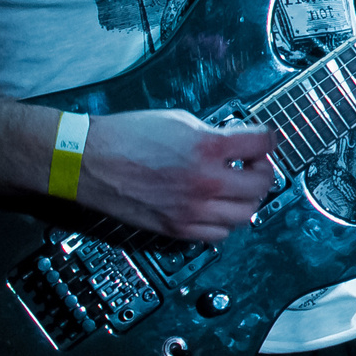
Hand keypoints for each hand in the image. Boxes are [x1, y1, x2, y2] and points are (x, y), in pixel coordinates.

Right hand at [71, 109, 278, 240]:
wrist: (87, 161)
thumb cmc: (125, 136)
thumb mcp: (178, 121)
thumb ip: (214, 135)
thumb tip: (236, 146)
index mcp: (207, 147)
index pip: (263, 144)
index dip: (268, 140)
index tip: (264, 142)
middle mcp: (205, 182)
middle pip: (263, 185)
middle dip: (262, 171)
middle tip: (252, 165)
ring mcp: (192, 210)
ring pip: (245, 214)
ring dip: (246, 199)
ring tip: (234, 188)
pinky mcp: (177, 229)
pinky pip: (219, 234)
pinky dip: (223, 222)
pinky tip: (214, 207)